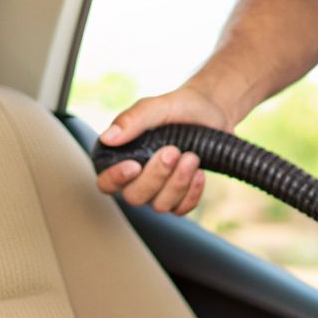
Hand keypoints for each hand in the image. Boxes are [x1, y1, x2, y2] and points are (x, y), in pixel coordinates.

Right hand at [95, 86, 231, 214]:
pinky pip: (181, 209)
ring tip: (192, 157)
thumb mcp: (156, 107)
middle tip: (173, 151)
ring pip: (160, 205)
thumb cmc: (178, 108)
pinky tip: (199, 173)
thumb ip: (131, 120)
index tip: (134, 165)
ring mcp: (159, 192)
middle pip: (134, 196)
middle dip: (156, 176)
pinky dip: (192, 193)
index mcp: (122, 157)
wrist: (212, 112)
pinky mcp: (180, 198)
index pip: (106, 182)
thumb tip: (107, 138)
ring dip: (177, 183)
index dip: (115, 179)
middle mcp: (137, 179)